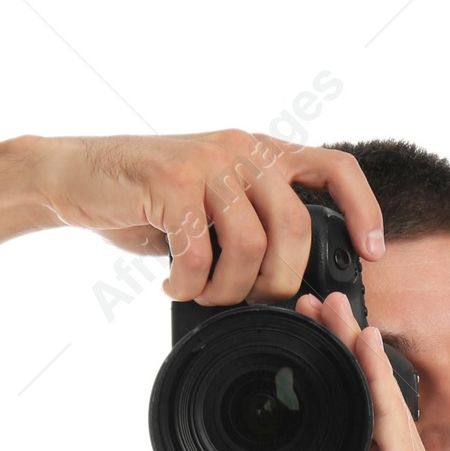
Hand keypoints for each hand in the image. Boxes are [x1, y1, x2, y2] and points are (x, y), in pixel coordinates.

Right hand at [32, 131, 383, 303]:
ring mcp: (207, 162)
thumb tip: (292, 284)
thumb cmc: (146, 199)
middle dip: (279, 283)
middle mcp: (241, 149)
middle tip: (250, 301)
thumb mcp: (211, 203)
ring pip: (251, 247)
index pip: (334, 168)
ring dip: (227, 289)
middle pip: (295, 229)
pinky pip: (199, 255)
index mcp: (261, 152)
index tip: (374, 253)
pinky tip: (172, 285)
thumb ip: (252, 221)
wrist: (75, 175)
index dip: (364, 210)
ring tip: (203, 293)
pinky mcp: (170, 183)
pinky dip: (188, 286)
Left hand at [202, 291, 440, 450]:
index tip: (300, 335)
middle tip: (314, 303)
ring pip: (379, 395)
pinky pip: (389, 419)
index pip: (350, 412)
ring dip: (356, 347)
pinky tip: (361, 345)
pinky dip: (374, 378)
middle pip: (368, 393)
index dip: (329, 370)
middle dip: (343, 343)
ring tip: (332, 308)